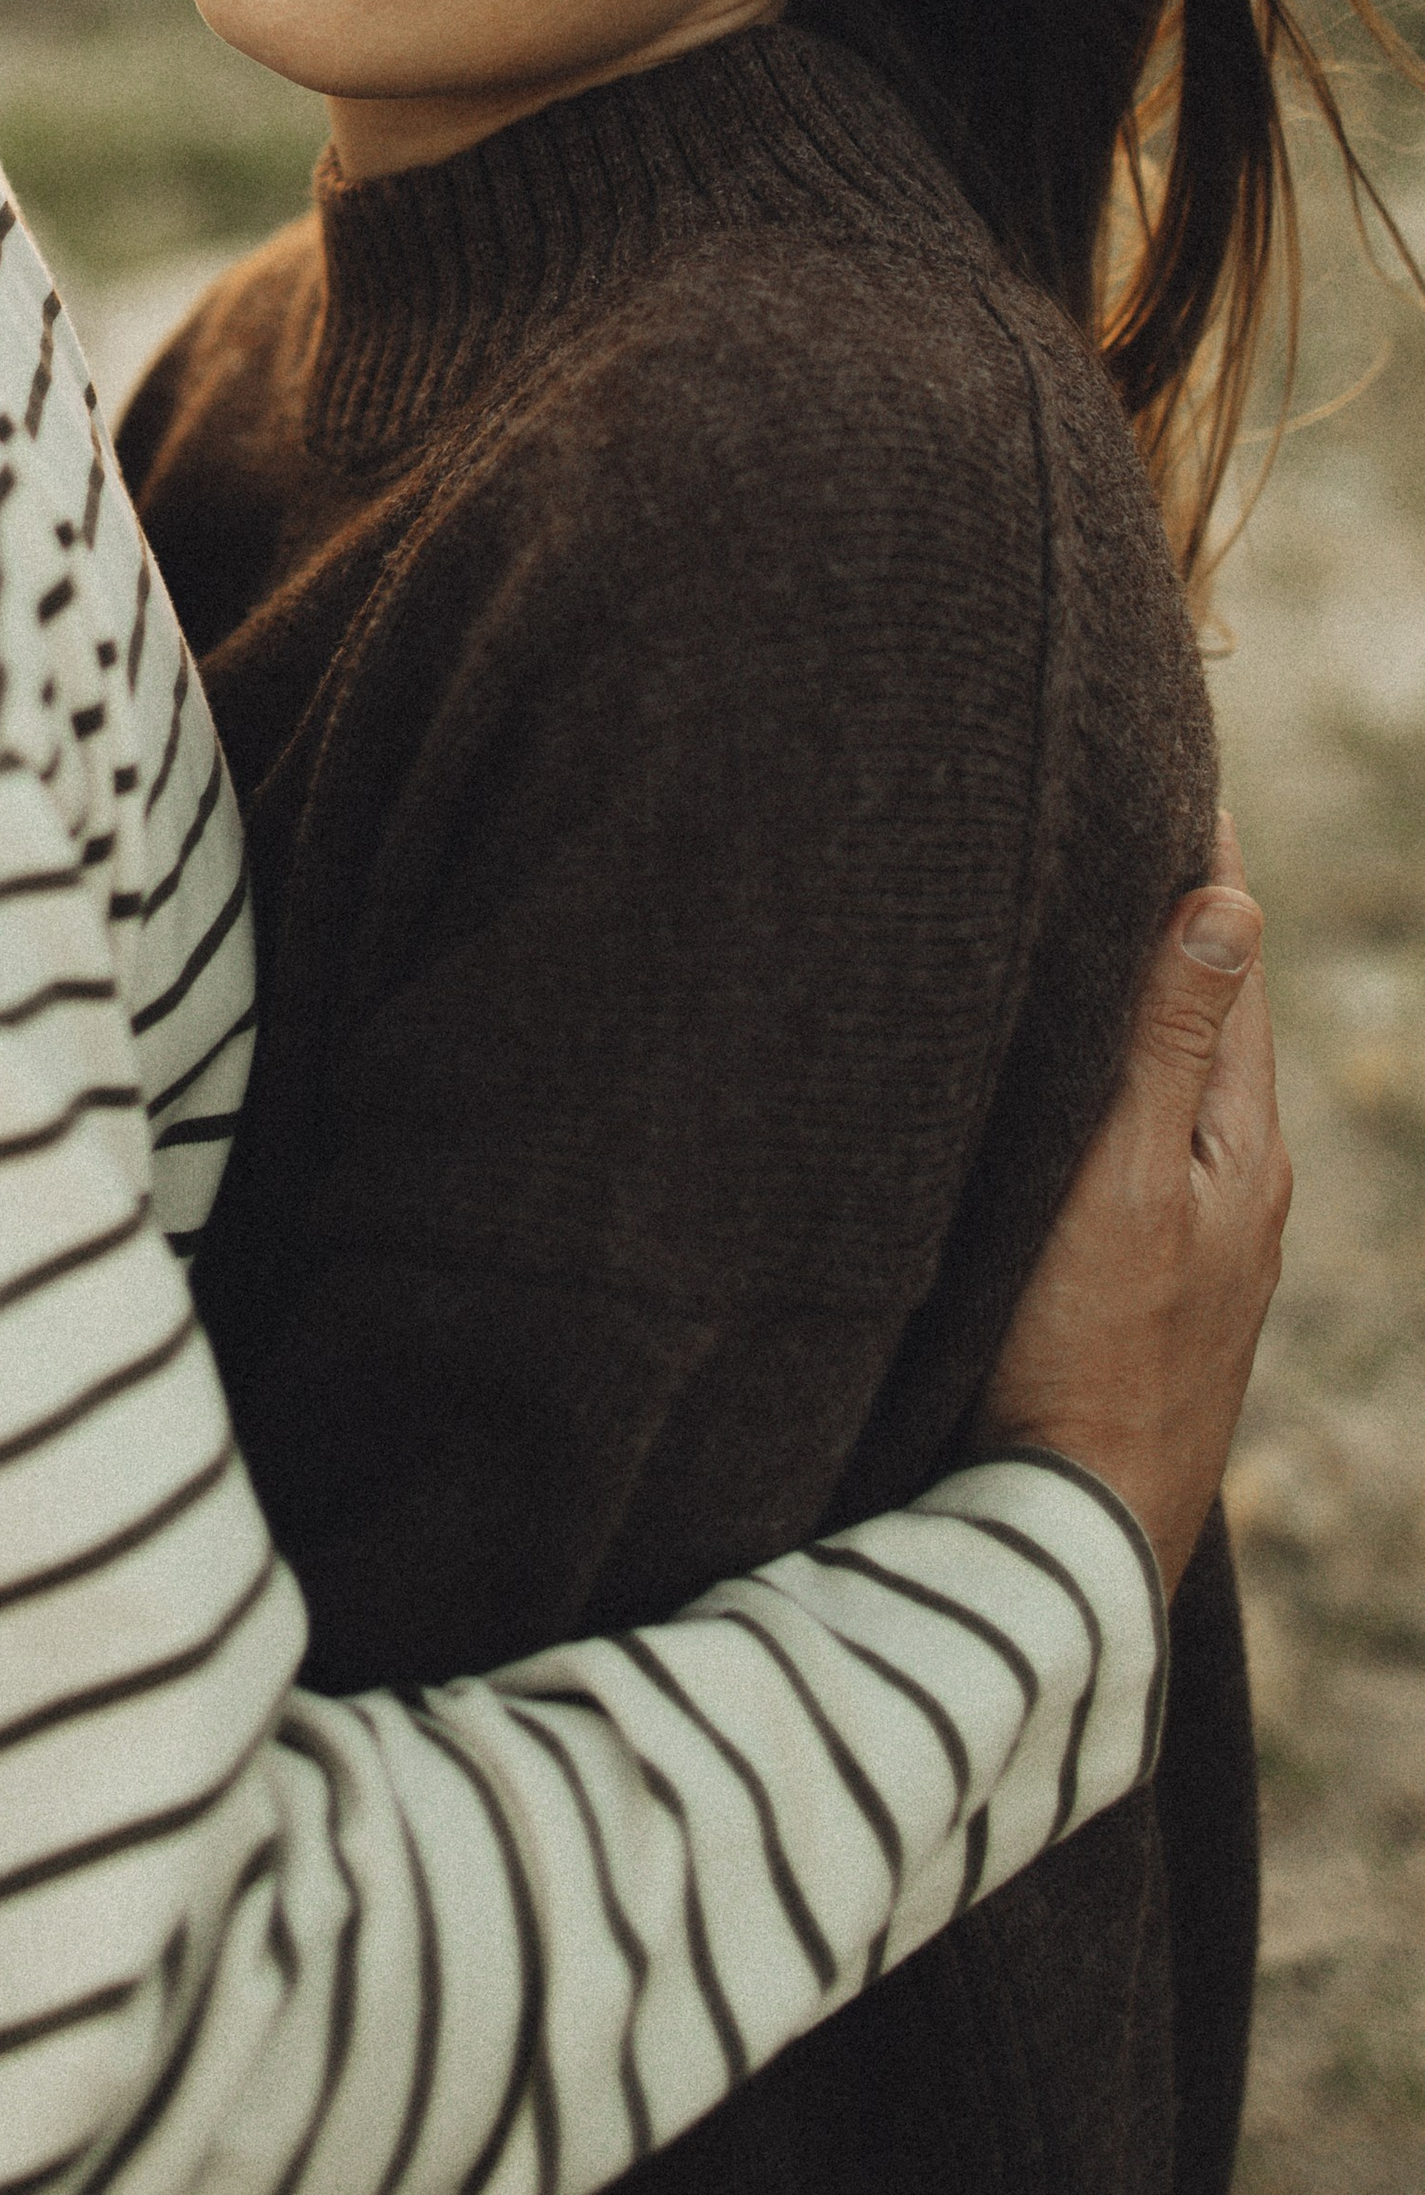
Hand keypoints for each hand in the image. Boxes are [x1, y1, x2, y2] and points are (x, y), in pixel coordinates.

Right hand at [975, 815, 1289, 1598]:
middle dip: (1176, 914)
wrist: (1063, 1540)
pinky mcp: (1142, 1282)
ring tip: (1105, 909)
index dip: (1200, 860)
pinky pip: (1141, 1136)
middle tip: (1137, 806)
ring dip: (1146, 993)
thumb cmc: (1081, 1355)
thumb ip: (1169, 1046)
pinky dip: (1119, 1071)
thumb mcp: (1122, 1183)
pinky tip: (1078, 1072)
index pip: (1228, 961)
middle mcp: (1230, 1183)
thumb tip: (1231, 900)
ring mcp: (1192, 1239)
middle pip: (1209, 1013)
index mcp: (1238, 1145)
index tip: (1175, 761)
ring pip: (1175, 1077)